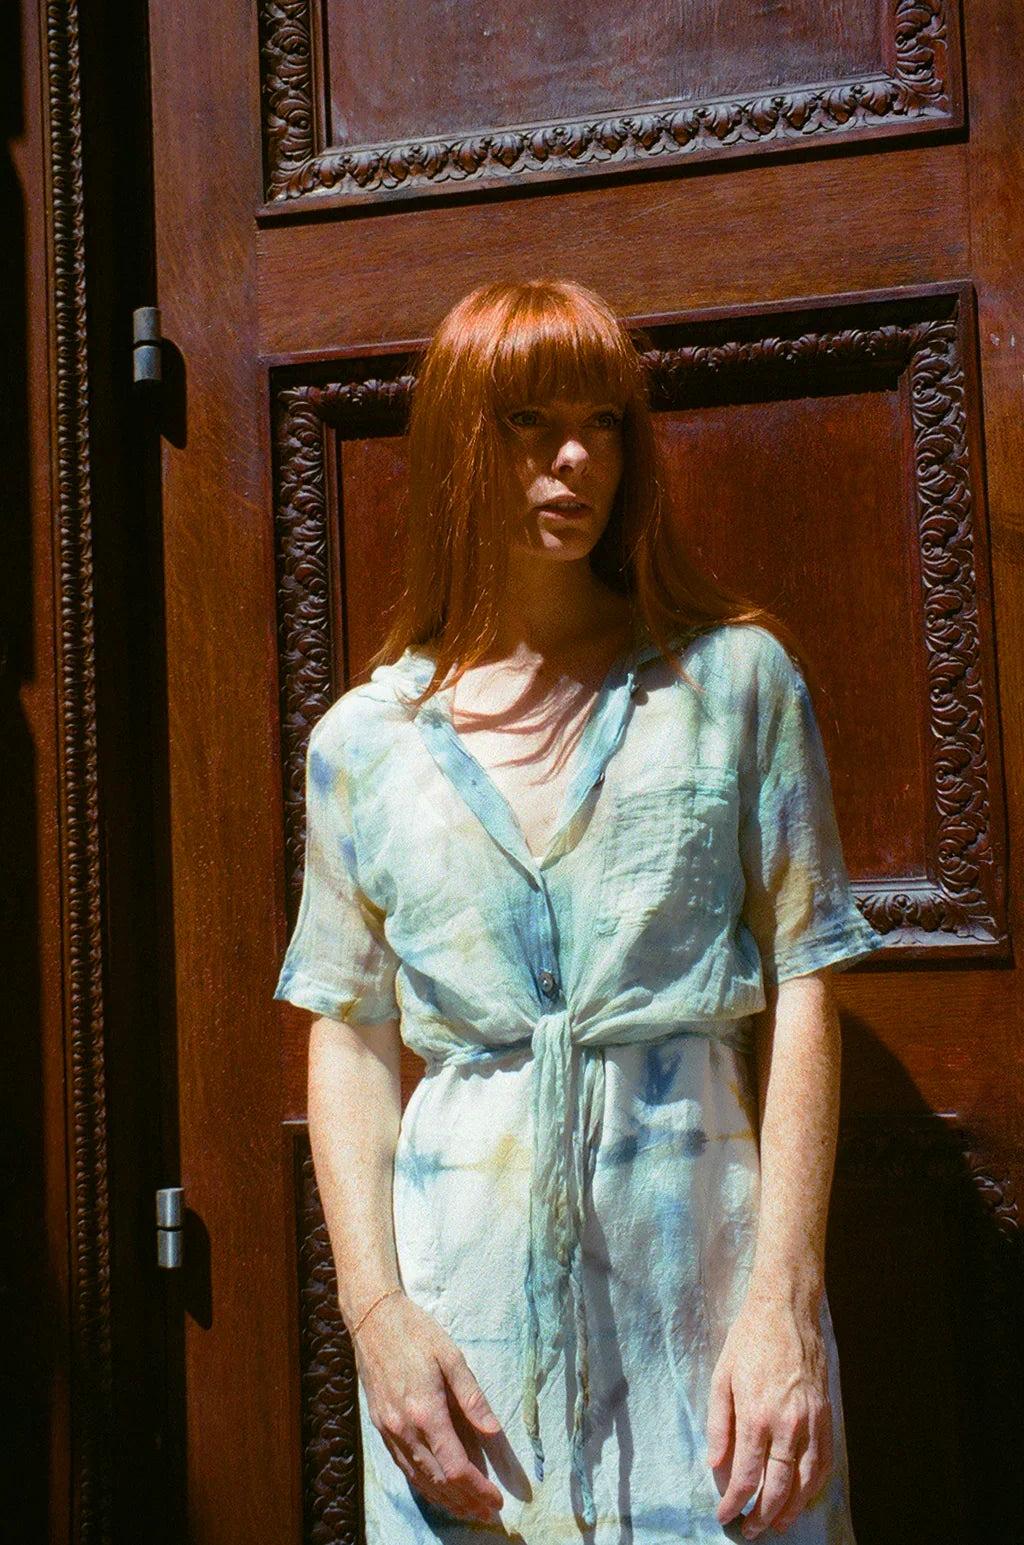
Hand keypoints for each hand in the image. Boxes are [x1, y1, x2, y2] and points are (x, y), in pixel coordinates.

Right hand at [352, 1292, 505, 1523]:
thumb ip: (473, 1399)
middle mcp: (404, 1429)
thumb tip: (494, 1433)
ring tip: (468, 1510)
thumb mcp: (452, 1357)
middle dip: (465, 1501)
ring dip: (446, 1500)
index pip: (455, 1467)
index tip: (496, 1500)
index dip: (478, 1489)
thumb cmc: (416, 1333)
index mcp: (425, 1411)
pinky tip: (438, 1491)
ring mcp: (389, 1431)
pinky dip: (424, 1485)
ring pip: (419, 1479)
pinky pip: (405, 1467)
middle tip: (487, 1514)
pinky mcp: (381, 1428)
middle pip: (438, 1480)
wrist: (372, 1320)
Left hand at [706, 1295, 832, 1538]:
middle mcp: (787, 1424)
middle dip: (763, 1515)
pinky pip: (825, 1461)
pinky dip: (815, 1485)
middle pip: (779, 1488)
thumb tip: (716, 1464)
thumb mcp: (721, 1377)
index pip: (746, 1476)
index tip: (725, 1515)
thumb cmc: (749, 1340)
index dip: (735, 1503)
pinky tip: (804, 1495)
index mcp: (756, 1416)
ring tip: (778, 1523)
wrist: (786, 1310)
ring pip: (806, 1482)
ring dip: (792, 1509)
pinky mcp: (826, 1414)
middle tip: (751, 1530)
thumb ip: (719, 1425)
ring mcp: (811, 1421)